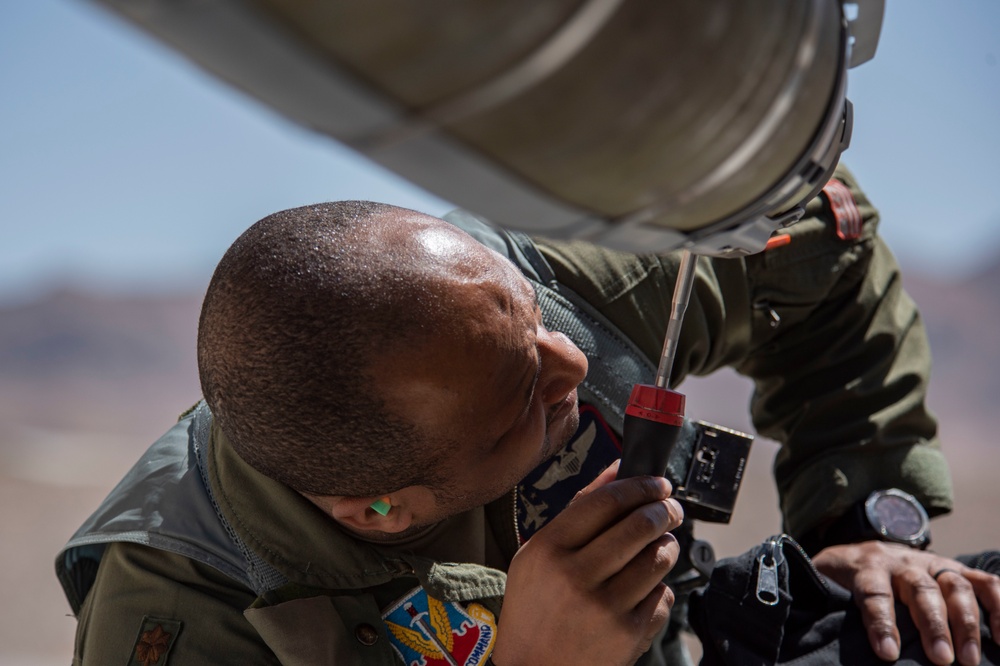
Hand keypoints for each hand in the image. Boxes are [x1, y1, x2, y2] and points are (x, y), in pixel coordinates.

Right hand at [491, 460, 682, 665]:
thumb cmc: (534, 611)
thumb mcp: (537, 555)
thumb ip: (577, 511)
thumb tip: (616, 470)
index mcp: (549, 549)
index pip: (606, 500)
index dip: (640, 485)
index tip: (656, 483)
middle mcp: (576, 575)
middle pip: (640, 524)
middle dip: (665, 510)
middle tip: (669, 509)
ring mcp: (605, 606)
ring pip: (659, 557)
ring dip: (666, 545)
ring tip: (658, 546)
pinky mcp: (629, 633)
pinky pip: (662, 594)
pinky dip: (658, 586)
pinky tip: (642, 589)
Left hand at [813, 541, 999, 664]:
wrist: (855, 550)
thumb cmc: (841, 581)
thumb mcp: (828, 591)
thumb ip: (830, 612)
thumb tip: (831, 647)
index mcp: (864, 567)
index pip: (873, 592)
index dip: (881, 622)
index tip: (887, 654)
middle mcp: (899, 562)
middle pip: (920, 588)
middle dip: (933, 624)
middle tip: (942, 660)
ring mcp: (930, 563)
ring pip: (954, 584)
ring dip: (966, 622)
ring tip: (969, 659)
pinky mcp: (952, 569)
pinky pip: (983, 581)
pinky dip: (998, 605)